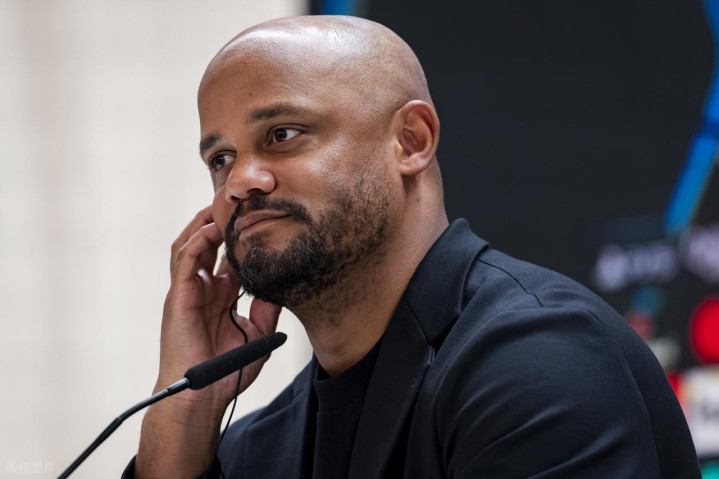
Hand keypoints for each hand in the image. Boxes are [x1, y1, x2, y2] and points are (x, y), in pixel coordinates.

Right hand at [158, 204, 280, 410]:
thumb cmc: (227, 369)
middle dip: (218, 221)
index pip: (226, 256)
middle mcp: (202, 288)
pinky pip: (184, 262)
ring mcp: (187, 291)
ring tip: (220, 206)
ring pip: (190, 245)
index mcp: (218, 295)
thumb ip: (268, 307)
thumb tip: (284, 284)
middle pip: (206, 243)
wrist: (203, 395)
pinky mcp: (179, 297)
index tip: (257, 218)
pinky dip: (196, 242)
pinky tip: (211, 229)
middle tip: (237, 203)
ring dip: (203, 223)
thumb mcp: (257, 332)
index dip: (238, 236)